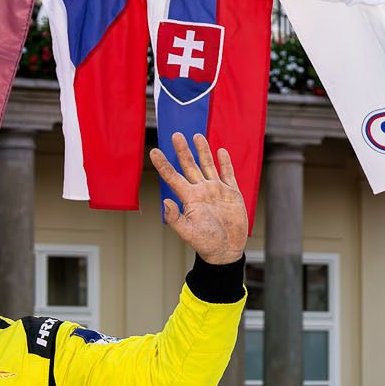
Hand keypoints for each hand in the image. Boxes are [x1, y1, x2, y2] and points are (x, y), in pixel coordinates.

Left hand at [151, 132, 247, 264]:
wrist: (227, 250)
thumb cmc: (206, 244)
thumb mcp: (188, 232)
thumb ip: (175, 218)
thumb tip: (164, 202)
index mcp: (189, 198)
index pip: (173, 177)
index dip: (163, 164)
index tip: (153, 151)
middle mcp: (201, 191)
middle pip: (190, 166)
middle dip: (183, 150)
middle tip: (175, 135)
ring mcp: (216, 190)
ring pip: (208, 165)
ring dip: (202, 151)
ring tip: (197, 136)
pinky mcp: (231, 193)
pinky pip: (227, 174)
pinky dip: (224, 162)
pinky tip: (220, 151)